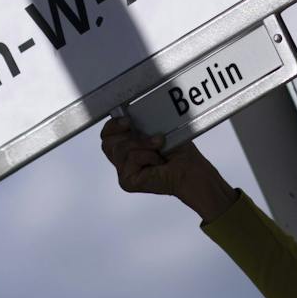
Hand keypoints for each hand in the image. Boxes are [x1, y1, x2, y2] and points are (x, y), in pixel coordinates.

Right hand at [99, 116, 236, 220]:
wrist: (189, 168)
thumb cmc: (176, 150)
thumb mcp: (154, 130)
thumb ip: (138, 125)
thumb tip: (128, 115)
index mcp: (126, 146)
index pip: (106, 135)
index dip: (112, 126)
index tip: (127, 120)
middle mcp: (122, 160)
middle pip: (107, 142)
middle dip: (129, 135)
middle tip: (148, 135)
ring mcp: (124, 172)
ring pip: (120, 149)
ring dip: (143, 145)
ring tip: (159, 148)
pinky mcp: (127, 181)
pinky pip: (131, 159)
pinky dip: (147, 156)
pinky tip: (158, 162)